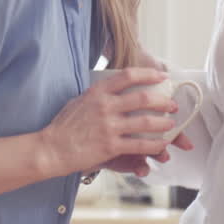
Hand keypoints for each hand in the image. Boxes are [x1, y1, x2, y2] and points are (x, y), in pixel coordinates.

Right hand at [40, 68, 178, 176]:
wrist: (51, 148)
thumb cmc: (63, 126)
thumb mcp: (78, 101)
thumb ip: (98, 95)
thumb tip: (113, 90)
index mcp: (97, 92)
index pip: (128, 76)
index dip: (148, 74)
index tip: (161, 76)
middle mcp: (105, 106)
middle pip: (142, 98)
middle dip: (162, 101)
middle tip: (172, 104)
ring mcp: (109, 126)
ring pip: (145, 122)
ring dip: (163, 123)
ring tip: (172, 125)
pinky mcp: (111, 146)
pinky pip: (139, 145)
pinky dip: (154, 145)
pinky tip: (161, 145)